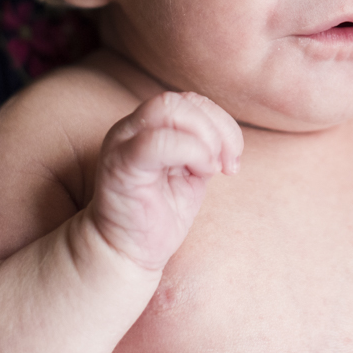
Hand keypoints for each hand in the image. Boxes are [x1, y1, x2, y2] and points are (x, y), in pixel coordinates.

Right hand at [86, 92, 243, 272]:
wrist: (125, 252)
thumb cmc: (160, 213)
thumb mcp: (192, 172)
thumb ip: (205, 146)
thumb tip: (227, 137)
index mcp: (149, 126)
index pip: (190, 100)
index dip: (220, 121)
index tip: (233, 158)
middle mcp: (132, 127)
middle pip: (180, 100)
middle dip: (216, 127)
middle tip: (226, 164)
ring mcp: (123, 143)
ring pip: (168, 108)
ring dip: (204, 137)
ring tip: (210, 169)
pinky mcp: (120, 165)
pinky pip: (157, 141)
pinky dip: (191, 151)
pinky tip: (201, 174)